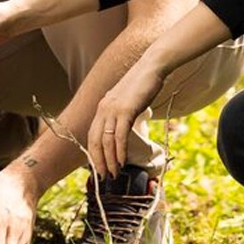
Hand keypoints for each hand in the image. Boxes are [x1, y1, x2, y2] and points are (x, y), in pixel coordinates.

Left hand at [89, 60, 163, 177]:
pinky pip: (119, 135)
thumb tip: (124, 129)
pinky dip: (120, 151)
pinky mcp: (126, 110)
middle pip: (95, 141)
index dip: (94, 154)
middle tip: (103, 177)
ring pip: (106, 142)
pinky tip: (122, 161)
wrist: (151, 66)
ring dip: (109, 160)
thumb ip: (122, 113)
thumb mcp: (126, 100)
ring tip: (114, 174)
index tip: (99, 168)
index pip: (92, 136)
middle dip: (98, 162)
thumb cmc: (143, 84)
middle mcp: (103, 109)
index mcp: (102, 108)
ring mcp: (113, 110)